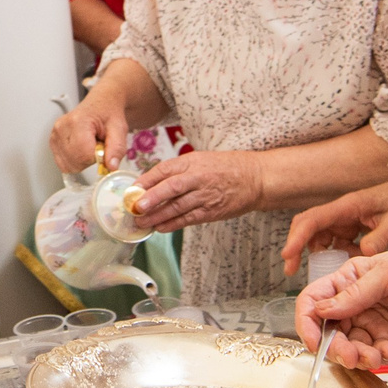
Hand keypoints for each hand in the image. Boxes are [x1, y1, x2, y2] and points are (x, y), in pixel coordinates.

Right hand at [51, 93, 129, 174]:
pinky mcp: (53, 141)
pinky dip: (73, 161)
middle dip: (89, 160)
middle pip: (74, 162)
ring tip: (88, 146)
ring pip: (67, 165)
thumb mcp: (120, 129)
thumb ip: (117, 148)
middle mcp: (62, 127)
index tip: (103, 148)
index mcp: (78, 122)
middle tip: (96, 145)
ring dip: (81, 162)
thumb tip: (111, 166)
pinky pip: (62, 163)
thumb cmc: (108, 113)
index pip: (84, 155)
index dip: (97, 157)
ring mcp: (55, 134)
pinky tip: (81, 149)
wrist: (100, 104)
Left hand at [135, 150, 265, 229]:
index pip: (164, 169)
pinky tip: (160, 227)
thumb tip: (150, 183)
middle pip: (170, 188)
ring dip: (157, 216)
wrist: (255, 178)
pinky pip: (188, 219)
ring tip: (142, 222)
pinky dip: (173, 224)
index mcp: (192, 161)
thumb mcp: (200, 159)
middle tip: (135, 208)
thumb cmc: (225, 167)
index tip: (132, 190)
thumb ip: (177, 170)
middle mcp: (198, 177)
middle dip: (150, 199)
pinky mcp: (212, 211)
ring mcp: (206, 195)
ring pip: (177, 207)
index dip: (146, 180)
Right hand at [279, 178, 387, 273]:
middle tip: (291, 271)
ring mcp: (345, 218)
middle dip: (296, 247)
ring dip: (321, 253)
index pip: (314, 220)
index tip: (287, 256)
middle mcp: (342, 211)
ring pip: (321, 236)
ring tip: (329, 271)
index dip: (297, 238)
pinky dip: (338, 253)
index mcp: (348, 206)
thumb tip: (358, 257)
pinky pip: (337, 241)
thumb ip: (377, 241)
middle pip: (309, 227)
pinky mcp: (351, 225)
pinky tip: (350, 262)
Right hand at [292, 250, 387, 367]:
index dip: (307, 322)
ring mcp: (373, 324)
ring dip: (356, 357)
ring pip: (349, 348)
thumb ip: (356, 294)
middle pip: (329, 331)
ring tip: (374, 356)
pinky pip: (373, 357)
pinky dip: (379, 359)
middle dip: (335, 347)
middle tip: (349, 355)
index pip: (314, 300)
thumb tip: (322, 310)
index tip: (313, 341)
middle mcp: (356, 304)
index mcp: (349, 280)